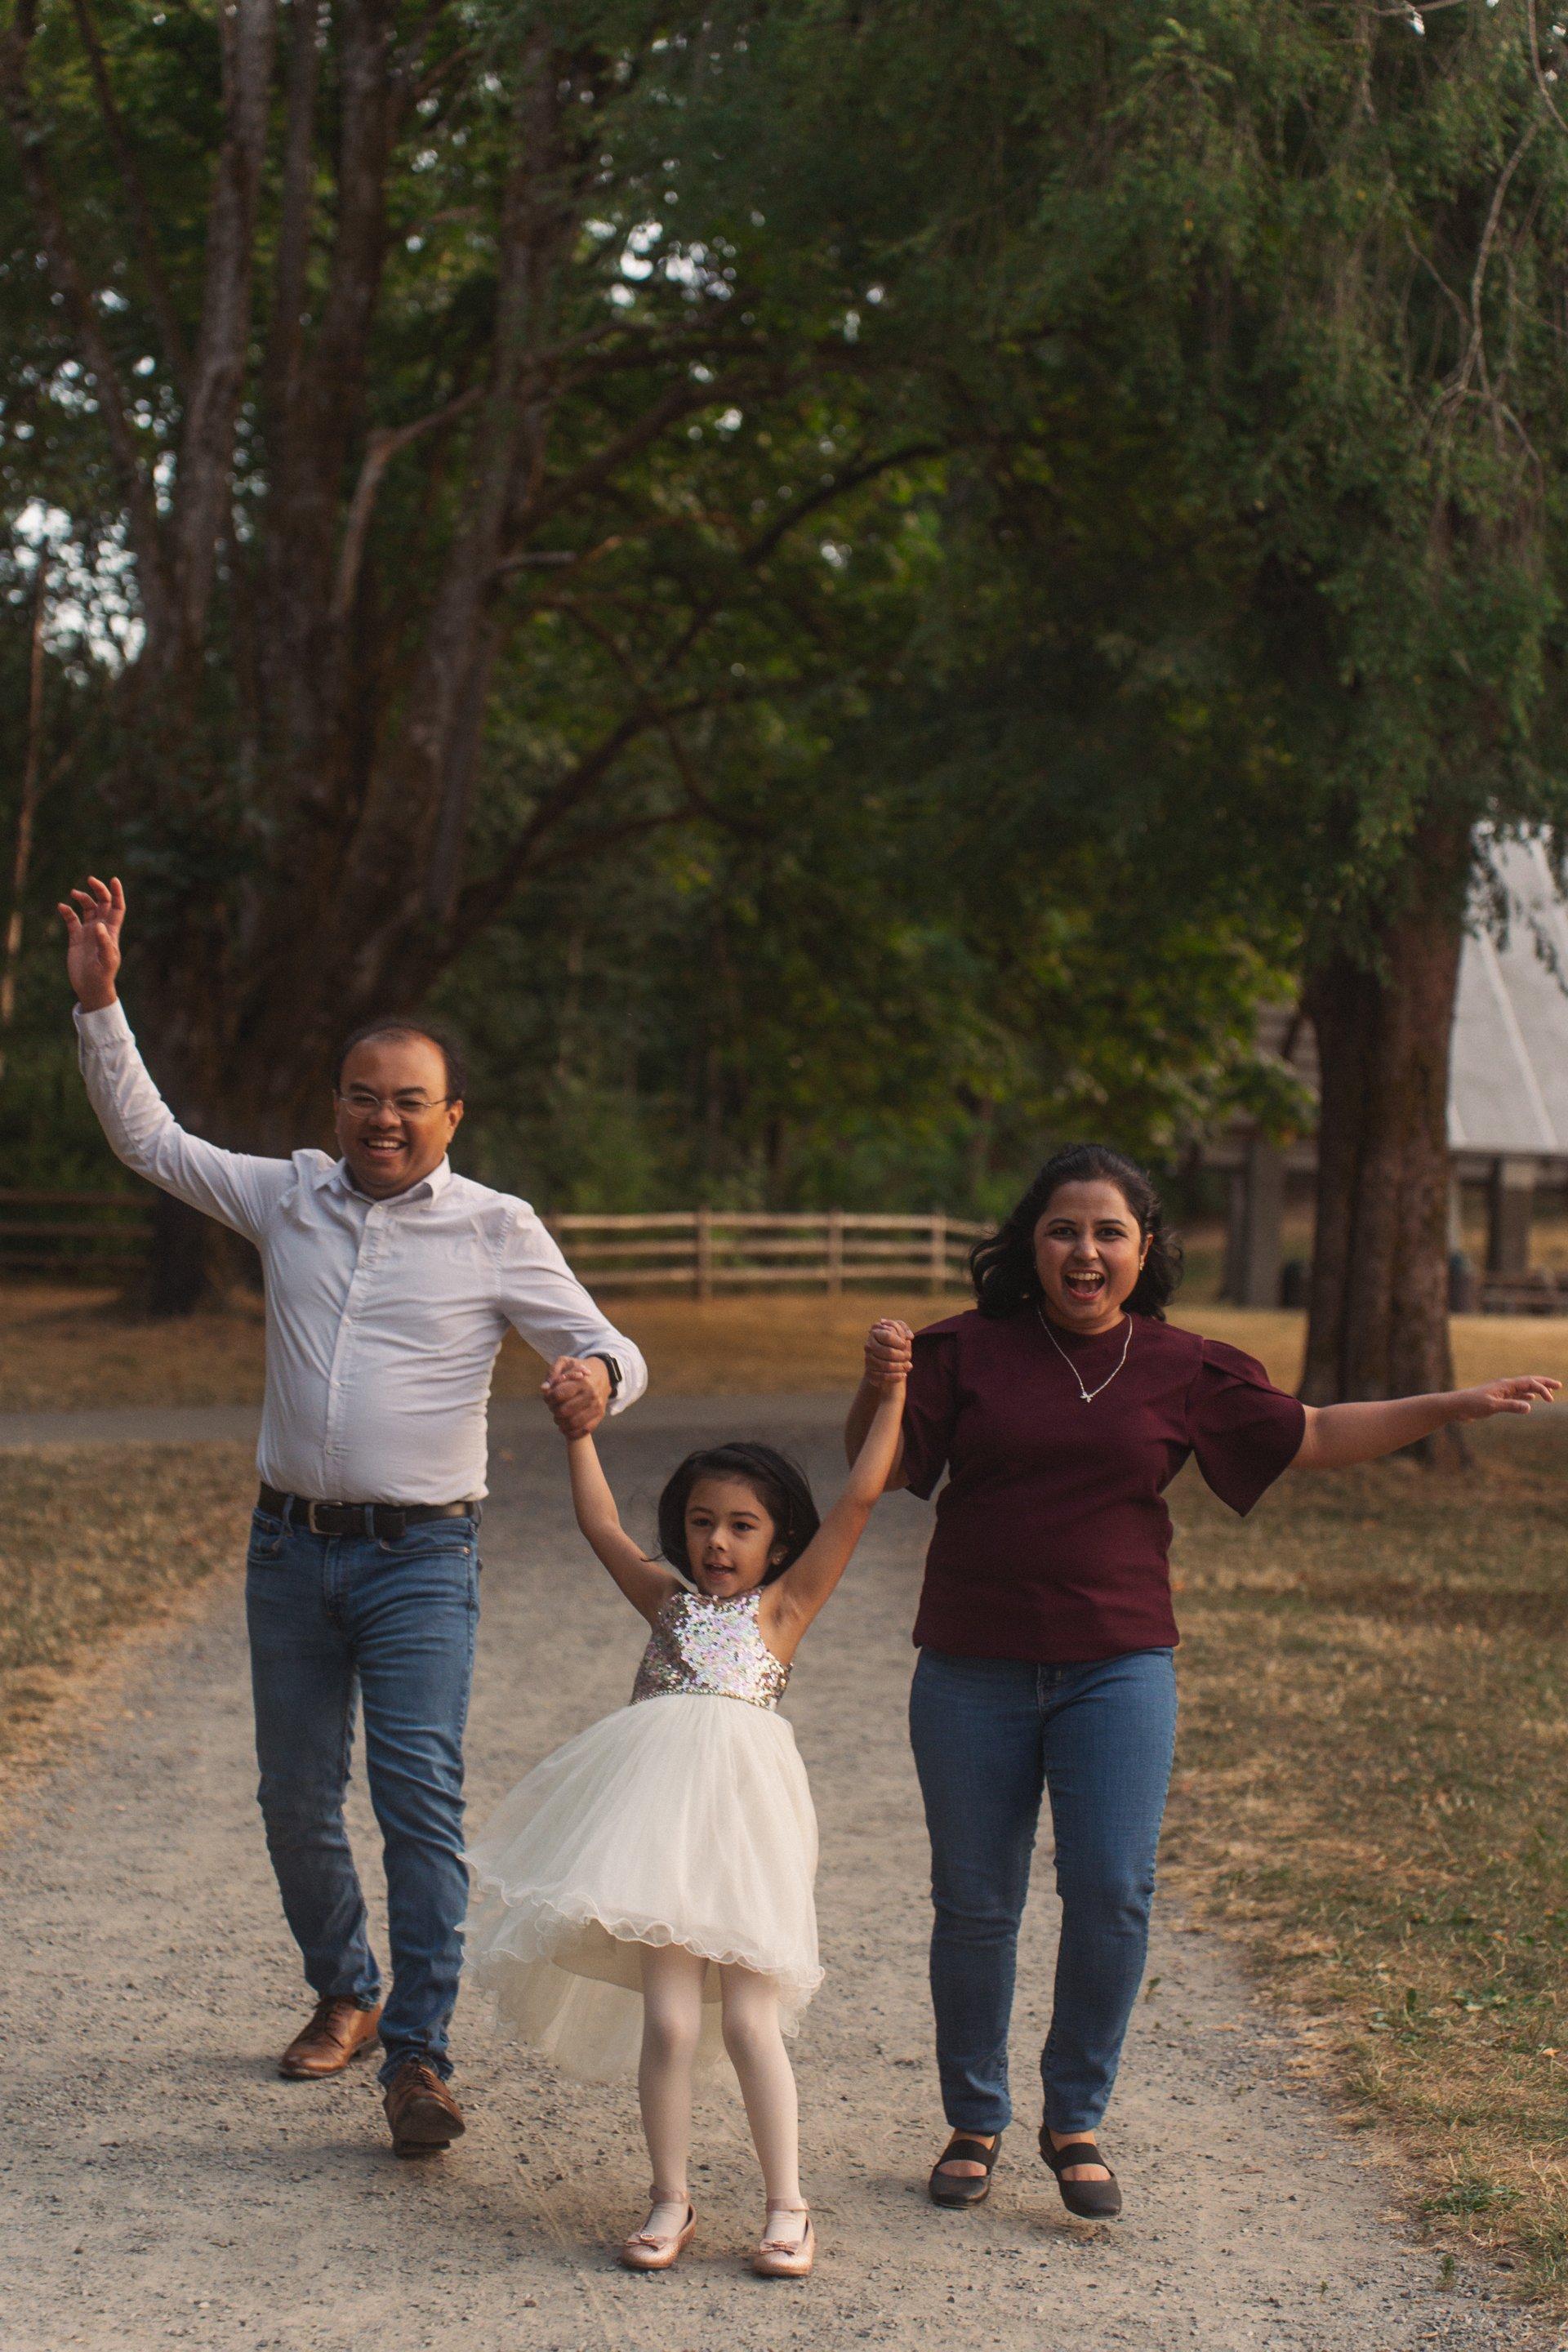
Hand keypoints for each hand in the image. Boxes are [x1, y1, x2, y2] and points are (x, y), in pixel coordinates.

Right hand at [58, 873, 124, 1010]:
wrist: (91, 988)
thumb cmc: (103, 976)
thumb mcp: (106, 961)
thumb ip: (105, 943)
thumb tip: (100, 926)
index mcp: (112, 932)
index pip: (117, 908)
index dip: (117, 894)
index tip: (114, 879)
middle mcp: (101, 929)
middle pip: (102, 903)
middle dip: (99, 890)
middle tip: (90, 879)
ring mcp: (88, 932)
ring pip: (87, 908)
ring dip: (82, 898)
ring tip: (73, 893)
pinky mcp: (76, 938)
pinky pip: (71, 920)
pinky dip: (67, 912)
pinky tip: (62, 907)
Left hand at [542, 1354, 610, 1437]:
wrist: (603, 1372)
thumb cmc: (578, 1368)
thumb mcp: (565, 1362)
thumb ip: (552, 1373)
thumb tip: (543, 1389)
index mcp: (582, 1381)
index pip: (559, 1394)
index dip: (549, 1398)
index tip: (548, 1397)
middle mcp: (591, 1394)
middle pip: (564, 1411)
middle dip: (553, 1410)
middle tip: (553, 1407)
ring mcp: (597, 1406)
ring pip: (573, 1423)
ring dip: (561, 1423)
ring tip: (558, 1417)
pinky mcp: (600, 1415)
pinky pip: (585, 1430)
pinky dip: (572, 1432)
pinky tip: (565, 1428)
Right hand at [864, 1318, 912, 1391]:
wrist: (885, 1360)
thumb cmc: (894, 1343)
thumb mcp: (899, 1332)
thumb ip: (904, 1328)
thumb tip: (909, 1336)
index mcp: (875, 1333)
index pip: (888, 1336)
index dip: (899, 1341)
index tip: (905, 1344)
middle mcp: (868, 1346)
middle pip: (889, 1352)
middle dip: (902, 1355)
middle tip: (909, 1356)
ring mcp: (868, 1360)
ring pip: (887, 1365)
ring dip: (900, 1366)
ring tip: (908, 1366)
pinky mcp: (870, 1373)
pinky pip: (883, 1376)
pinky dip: (895, 1377)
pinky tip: (903, 1374)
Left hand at [1452, 1374, 1560, 1421]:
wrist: (1456, 1406)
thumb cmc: (1472, 1405)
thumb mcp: (1492, 1407)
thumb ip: (1511, 1406)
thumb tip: (1530, 1407)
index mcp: (1505, 1385)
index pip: (1529, 1383)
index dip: (1543, 1389)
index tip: (1551, 1400)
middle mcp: (1505, 1386)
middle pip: (1529, 1382)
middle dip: (1544, 1383)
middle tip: (1559, 1385)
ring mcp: (1501, 1392)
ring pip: (1523, 1388)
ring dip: (1537, 1390)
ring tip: (1549, 1393)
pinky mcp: (1497, 1398)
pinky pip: (1516, 1395)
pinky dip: (1526, 1397)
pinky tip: (1530, 1401)